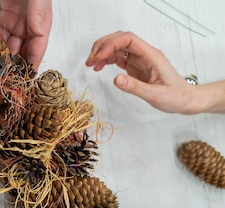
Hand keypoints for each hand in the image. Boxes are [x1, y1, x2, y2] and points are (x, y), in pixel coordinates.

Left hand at [0, 0, 51, 68]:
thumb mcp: (37, 1)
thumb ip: (37, 16)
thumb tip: (39, 32)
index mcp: (41, 26)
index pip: (38, 48)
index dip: (33, 62)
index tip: (27, 75)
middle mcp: (30, 28)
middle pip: (24, 51)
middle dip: (17, 64)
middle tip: (10, 74)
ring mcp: (17, 25)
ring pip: (11, 46)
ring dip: (6, 56)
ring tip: (0, 66)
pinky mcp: (6, 20)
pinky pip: (1, 36)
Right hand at [84, 31, 199, 113]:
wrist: (185, 100)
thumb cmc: (175, 97)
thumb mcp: (155, 95)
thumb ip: (135, 87)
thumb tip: (116, 79)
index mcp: (151, 56)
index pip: (129, 40)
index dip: (111, 45)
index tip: (98, 58)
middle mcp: (145, 54)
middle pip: (121, 39)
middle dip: (103, 46)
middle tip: (90, 60)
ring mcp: (140, 60)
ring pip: (118, 47)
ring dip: (103, 52)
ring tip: (90, 64)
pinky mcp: (136, 67)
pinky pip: (119, 58)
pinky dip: (107, 60)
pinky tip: (99, 67)